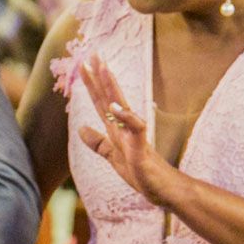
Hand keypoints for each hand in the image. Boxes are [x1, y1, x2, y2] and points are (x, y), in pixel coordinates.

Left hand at [76, 54, 177, 205]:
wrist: (163, 191)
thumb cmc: (142, 174)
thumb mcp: (113, 157)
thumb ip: (99, 143)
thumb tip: (80, 128)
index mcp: (116, 129)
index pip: (101, 101)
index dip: (91, 84)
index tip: (83, 64)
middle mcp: (125, 127)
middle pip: (109, 97)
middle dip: (100, 76)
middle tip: (92, 53)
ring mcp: (134, 135)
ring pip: (122, 106)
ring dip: (112, 87)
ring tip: (103, 68)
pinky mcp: (142, 148)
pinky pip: (134, 129)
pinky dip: (125, 117)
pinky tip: (114, 105)